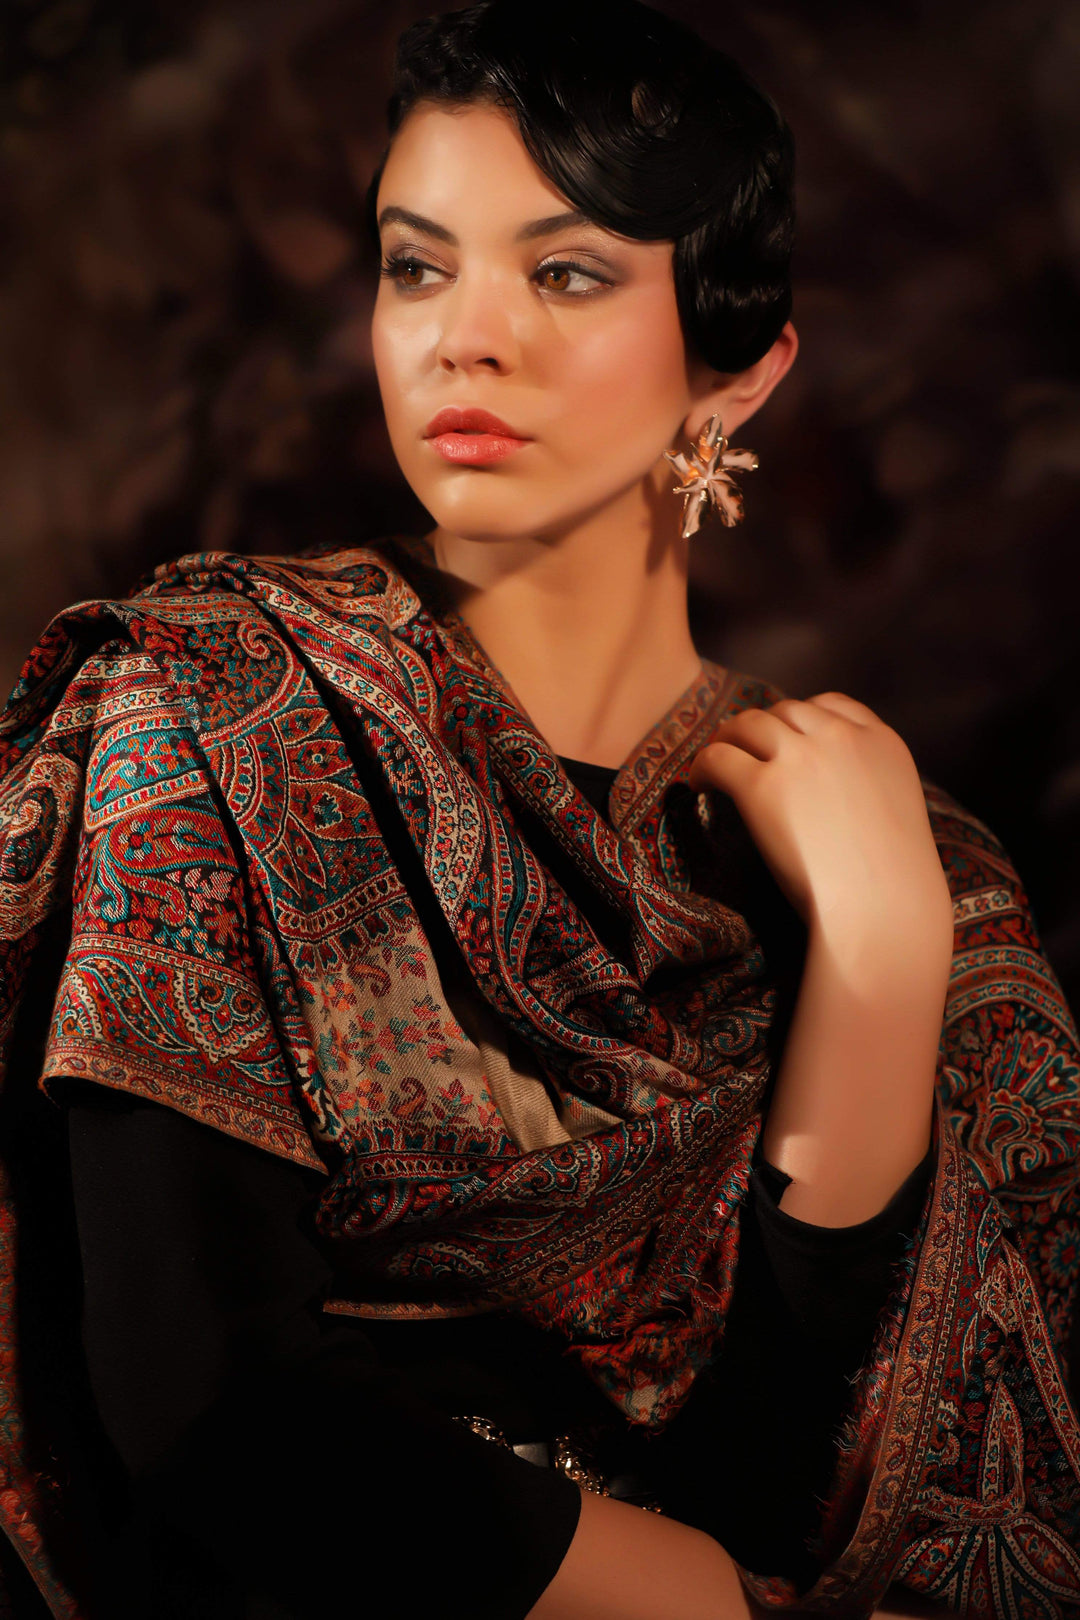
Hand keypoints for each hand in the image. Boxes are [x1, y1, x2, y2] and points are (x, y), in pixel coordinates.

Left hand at [689, 692, 952, 968]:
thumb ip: (869, 789)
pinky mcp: (762, 786)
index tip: (786, 734)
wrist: (882, 910)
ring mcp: (800, 758)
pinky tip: (699, 785)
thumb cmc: (894, 885)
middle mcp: (840, 738)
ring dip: (727, 739)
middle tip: (742, 749)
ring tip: (712, 764)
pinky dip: (703, 767)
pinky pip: (719, 758)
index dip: (801, 717)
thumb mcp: (896, 815)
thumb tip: (831, 799)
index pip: (833, 705)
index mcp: (881, 743)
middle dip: (762, 727)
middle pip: (786, 711)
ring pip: (748, 725)